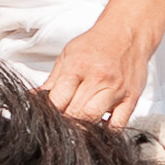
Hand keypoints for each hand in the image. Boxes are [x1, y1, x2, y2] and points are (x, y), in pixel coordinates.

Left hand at [44, 7, 157, 128]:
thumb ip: (52, 81)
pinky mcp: (131, 99)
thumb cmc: (97, 45)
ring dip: (82, 128)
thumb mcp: (68, 56)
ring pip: (94, 120)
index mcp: (78, 66)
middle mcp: (98, 78)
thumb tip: (33, 99)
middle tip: (62, 123)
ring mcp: (116, 90)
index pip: (58, 100)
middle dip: (65, 122)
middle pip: (75, 113)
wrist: (127, 33)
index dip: (50, 113)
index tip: (48, 117)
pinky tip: (99, 125)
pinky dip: (105, 132)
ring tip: (78, 124)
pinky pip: (117, 126)